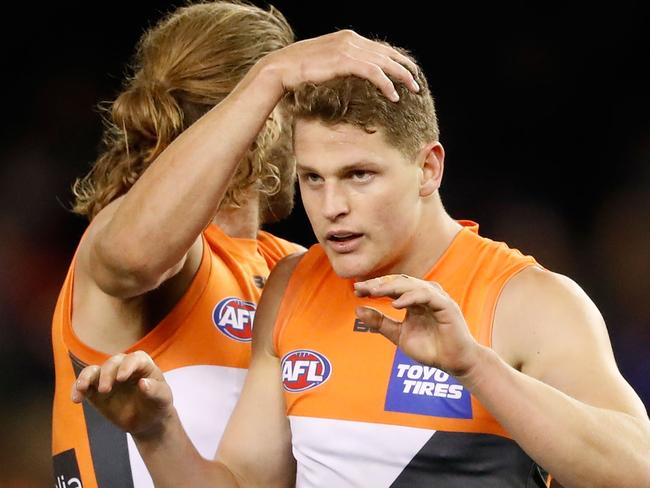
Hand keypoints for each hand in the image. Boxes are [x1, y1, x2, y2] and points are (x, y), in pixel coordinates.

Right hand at [71, 351, 172, 437]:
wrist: (148, 420)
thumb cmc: (158, 404)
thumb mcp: (162, 398)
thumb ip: (155, 390)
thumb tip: (143, 383)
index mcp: (142, 364)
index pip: (134, 359)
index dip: (127, 366)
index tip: (121, 378)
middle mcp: (123, 367)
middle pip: (112, 363)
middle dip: (107, 374)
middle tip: (105, 390)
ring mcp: (108, 378)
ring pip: (94, 370)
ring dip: (86, 377)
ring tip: (83, 388)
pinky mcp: (95, 391)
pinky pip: (84, 385)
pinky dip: (77, 389)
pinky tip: (76, 399)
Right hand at [262, 29, 419, 101]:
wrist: (282, 68)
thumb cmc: (299, 70)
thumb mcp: (325, 64)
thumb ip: (341, 64)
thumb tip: (352, 74)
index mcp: (347, 38)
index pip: (379, 47)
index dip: (396, 59)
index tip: (407, 70)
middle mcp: (350, 40)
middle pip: (386, 53)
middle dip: (404, 67)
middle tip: (416, 81)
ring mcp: (348, 49)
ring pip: (384, 62)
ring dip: (401, 76)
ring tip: (412, 89)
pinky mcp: (345, 61)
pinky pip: (373, 73)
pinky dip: (386, 84)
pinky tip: (393, 96)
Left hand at [354, 274, 481, 376]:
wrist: (454, 363)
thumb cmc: (430, 349)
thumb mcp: (399, 335)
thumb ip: (380, 323)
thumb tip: (357, 310)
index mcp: (413, 299)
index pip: (391, 286)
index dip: (374, 286)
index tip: (356, 290)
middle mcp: (425, 294)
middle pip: (399, 281)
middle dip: (378, 284)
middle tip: (360, 287)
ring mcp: (436, 298)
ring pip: (411, 285)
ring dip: (391, 287)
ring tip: (373, 292)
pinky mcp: (446, 305)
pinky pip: (426, 296)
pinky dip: (410, 297)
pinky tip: (395, 303)